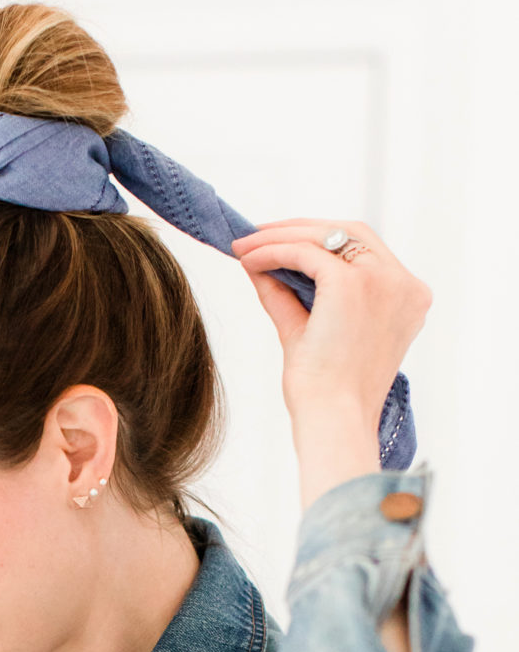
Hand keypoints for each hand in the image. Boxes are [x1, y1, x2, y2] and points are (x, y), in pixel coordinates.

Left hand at [230, 219, 432, 433]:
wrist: (332, 421)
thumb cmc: (326, 393)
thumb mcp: (309, 332)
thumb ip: (289, 296)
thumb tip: (260, 266)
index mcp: (406, 297)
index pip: (364, 250)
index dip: (321, 240)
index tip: (282, 242)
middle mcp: (403, 284)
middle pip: (350, 232)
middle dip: (299, 229)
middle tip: (256, 235)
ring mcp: (381, 280)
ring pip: (326, 236)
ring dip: (280, 236)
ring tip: (244, 247)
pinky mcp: (351, 284)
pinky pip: (305, 253)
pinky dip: (274, 251)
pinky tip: (249, 261)